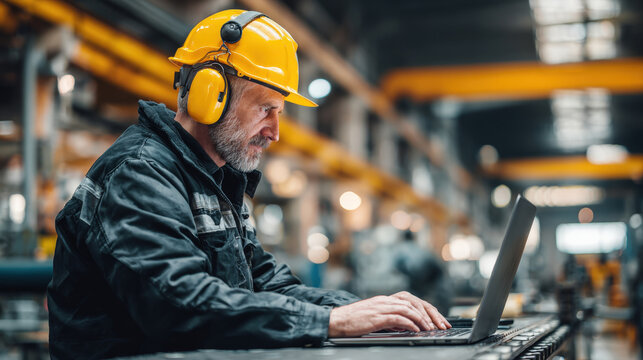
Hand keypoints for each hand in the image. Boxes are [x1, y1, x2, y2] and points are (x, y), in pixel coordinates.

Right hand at [328, 293, 449, 336]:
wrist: (337, 320)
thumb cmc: (354, 321)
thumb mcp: (375, 318)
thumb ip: (390, 319)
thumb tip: (405, 326)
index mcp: (386, 299)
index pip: (412, 301)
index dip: (427, 310)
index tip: (438, 320)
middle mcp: (386, 300)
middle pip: (414, 302)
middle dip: (430, 314)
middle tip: (440, 325)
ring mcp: (382, 306)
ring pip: (409, 308)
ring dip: (422, 319)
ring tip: (430, 329)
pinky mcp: (378, 316)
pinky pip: (399, 317)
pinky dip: (410, 323)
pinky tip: (416, 330)